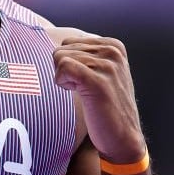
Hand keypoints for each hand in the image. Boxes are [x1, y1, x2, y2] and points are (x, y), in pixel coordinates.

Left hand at [53, 35, 146, 163]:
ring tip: (83, 93)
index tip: (83, 80)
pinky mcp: (98, 81)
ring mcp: (107, 65)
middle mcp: (112, 51)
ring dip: (64, 79)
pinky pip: (63, 67)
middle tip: (82, 89)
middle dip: (64, 70)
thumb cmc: (105, 106)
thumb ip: (86, 55)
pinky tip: (74, 92)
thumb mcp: (101, 72)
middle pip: (62, 48)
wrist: (122, 136)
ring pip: (60, 57)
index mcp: (113, 45)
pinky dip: (61, 81)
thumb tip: (51, 38)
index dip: (67, 63)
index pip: (69, 42)